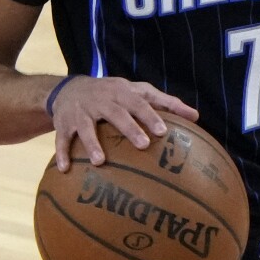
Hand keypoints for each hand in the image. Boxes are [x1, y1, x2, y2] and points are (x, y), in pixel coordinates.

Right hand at [49, 76, 197, 172]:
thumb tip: (196, 116)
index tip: (163, 131)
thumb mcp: (137, 92)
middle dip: (129, 128)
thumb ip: (165, 103)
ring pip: (86, 127)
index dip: (151, 116)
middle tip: (143, 145)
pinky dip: (63, 153)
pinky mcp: (64, 124)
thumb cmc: (114, 94)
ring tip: (100, 162)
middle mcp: (101, 100)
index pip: (139, 102)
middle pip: (116, 113)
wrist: (69, 89)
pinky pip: (62, 139)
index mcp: (122, 93)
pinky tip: (66, 170)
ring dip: (92, 144)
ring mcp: (81, 112)